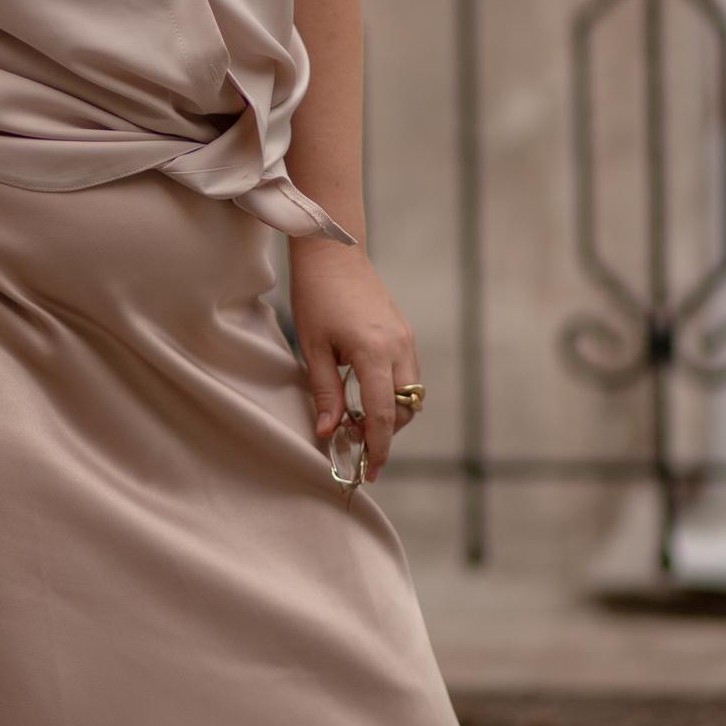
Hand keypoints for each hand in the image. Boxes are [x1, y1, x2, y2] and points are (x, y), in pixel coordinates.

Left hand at [290, 247, 420, 482]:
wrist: (334, 253)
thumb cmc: (316, 296)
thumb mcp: (313, 348)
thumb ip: (325, 393)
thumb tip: (328, 434)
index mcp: (374, 352)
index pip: (382, 415)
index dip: (377, 448)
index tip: (369, 472)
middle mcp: (399, 348)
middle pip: (404, 410)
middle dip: (384, 433)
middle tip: (353, 442)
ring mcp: (406, 340)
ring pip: (411, 395)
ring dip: (390, 414)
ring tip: (356, 419)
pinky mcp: (405, 334)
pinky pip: (409, 376)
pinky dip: (393, 394)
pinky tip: (366, 394)